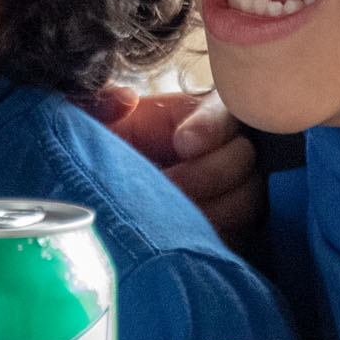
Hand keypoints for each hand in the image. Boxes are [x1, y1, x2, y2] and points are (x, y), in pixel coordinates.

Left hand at [91, 86, 264, 245]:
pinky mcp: (232, 231)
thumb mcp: (92, 126)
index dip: (210, 127)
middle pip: (243, 158)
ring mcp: (232, 194)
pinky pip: (242, 236)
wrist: (100, 208)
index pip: (224, 111)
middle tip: (170, 187)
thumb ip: (101, 105)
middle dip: (207, 174)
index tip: (182, 143)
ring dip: (214, 209)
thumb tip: (124, 100)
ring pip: (248, 199)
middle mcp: (222, 152)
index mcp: (195, 117)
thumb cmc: (102, 159)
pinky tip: (189, 240)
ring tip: (175, 217)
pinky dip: (220, 238)